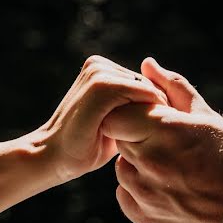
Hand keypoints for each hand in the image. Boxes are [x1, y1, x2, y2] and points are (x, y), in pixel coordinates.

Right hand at [29, 55, 167, 184]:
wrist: (53, 157)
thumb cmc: (86, 145)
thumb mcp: (116, 121)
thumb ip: (133, 106)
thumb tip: (168, 103)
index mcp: (99, 68)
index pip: (145, 83)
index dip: (153, 109)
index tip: (150, 134)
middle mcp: (98, 64)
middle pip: (150, 84)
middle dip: (153, 111)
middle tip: (141, 139)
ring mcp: (99, 72)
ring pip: (148, 90)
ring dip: (149, 116)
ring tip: (132, 138)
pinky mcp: (101, 85)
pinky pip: (144, 95)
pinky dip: (146, 116)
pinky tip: (131, 137)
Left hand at [101, 58, 222, 222]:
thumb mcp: (204, 116)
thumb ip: (172, 87)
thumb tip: (146, 65)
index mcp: (163, 130)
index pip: (116, 115)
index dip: (129, 115)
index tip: (147, 120)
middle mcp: (149, 161)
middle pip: (119, 140)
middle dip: (135, 137)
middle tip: (166, 145)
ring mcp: (145, 192)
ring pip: (122, 168)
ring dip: (137, 165)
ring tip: (170, 168)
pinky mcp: (145, 216)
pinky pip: (125, 195)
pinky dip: (139, 191)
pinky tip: (167, 188)